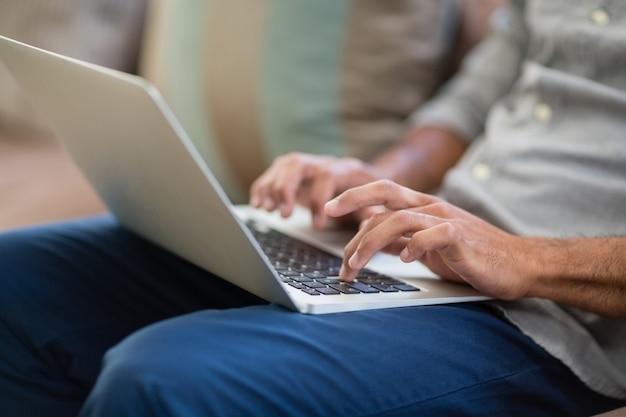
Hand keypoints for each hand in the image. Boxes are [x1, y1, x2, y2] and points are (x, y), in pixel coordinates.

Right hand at [250, 152, 385, 228]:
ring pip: (283, 166)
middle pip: (297, 164)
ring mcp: (306, 164)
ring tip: (267, 210)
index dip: (319, 200)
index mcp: (345, 169)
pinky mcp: (293, 172)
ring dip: (271, 188)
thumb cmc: (371, 195)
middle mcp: (323, 162)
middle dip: (287, 189)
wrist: (366, 180)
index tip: (318, 225)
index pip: (327, 176)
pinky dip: (263, 187)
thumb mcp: (377, 204)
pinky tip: (258, 204)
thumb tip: (372, 220)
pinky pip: (273, 173)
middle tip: (286, 215)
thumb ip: (373, 212)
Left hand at [324, 180, 533, 300]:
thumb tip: (373, 241)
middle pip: (385, 194)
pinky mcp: (461, 237)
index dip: (353, 197)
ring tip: (355, 264)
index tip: (328, 209)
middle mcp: (431, 207)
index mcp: (422, 207)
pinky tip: (405, 260)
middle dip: (352, 203)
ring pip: (400, 218)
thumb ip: (403, 239)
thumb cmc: (471, 256)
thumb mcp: (428, 247)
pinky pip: (433, 235)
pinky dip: (415, 246)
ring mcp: (446, 219)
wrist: (517, 264)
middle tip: (327, 216)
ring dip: (371, 241)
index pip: (382, 193)